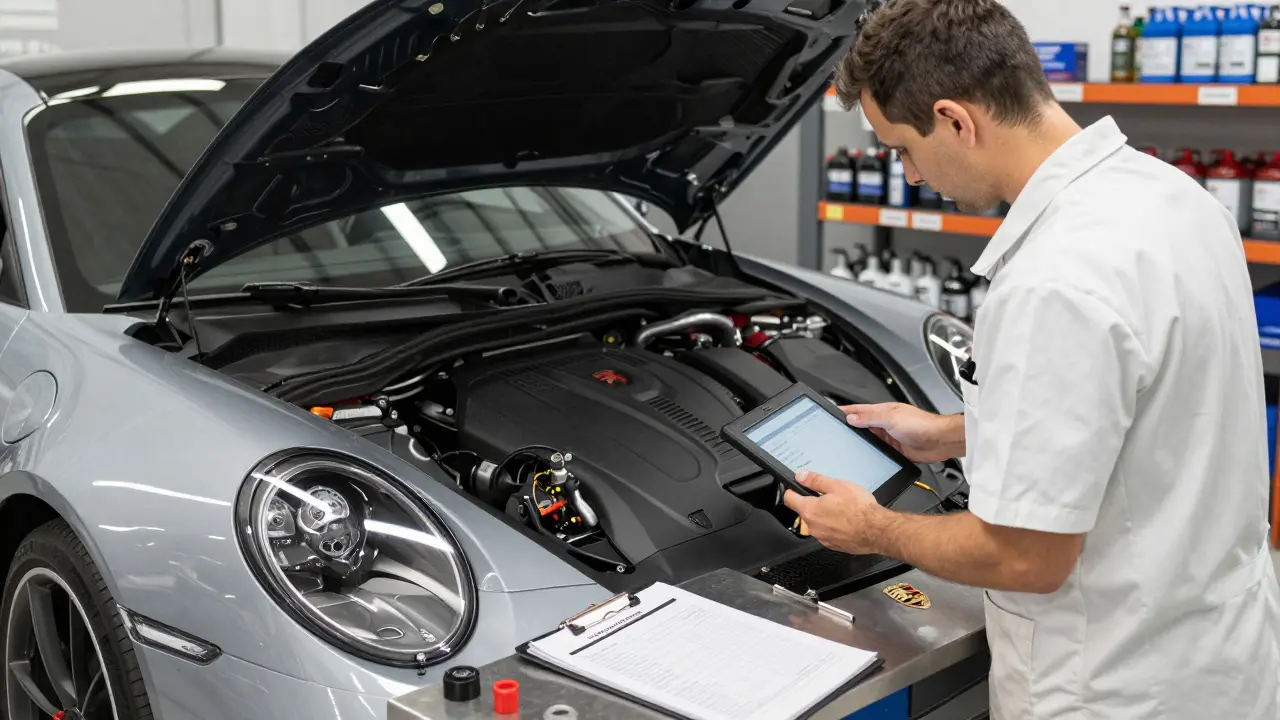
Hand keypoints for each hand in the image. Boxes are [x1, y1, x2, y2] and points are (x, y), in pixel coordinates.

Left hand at [782, 471, 885, 554]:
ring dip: (825, 516)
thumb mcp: (836, 485)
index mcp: (809, 510)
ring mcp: (823, 538)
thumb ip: (815, 480)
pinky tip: (847, 521)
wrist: (876, 530)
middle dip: (814, 503)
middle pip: (805, 511)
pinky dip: (834, 527)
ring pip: (818, 523)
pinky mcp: (834, 545)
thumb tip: (801, 476)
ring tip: (842, 509)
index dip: (791, 490)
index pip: (789, 499)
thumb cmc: (859, 509)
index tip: (795, 487)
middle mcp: (813, 527)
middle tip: (830, 496)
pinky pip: (829, 533)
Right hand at [842, 402, 960, 462]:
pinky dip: (870, 453)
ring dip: (860, 442)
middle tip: (834, 433)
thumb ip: (870, 418)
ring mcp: (889, 437)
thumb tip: (852, 418)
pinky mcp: (894, 450)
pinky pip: (877, 451)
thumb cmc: (922, 425)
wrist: (940, 441)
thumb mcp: (891, 418)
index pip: (858, 410)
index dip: (845, 412)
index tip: (831, 413)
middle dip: (849, 428)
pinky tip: (863, 457)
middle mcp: (884, 423)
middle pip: (861, 426)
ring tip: (845, 446)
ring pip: (869, 439)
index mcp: (882, 411)